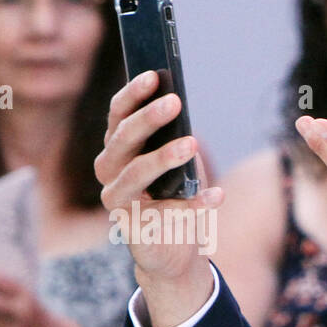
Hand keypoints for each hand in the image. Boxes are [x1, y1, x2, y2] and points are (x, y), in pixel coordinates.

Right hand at [94, 71, 219, 326]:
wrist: (173, 251)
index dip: (133, 94)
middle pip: (124, 139)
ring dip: (164, 156)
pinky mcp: (133, 227)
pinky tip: (216, 194)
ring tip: (190, 144)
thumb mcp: (175, 164)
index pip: (118, 115)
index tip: (154, 76)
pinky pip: (166, 210)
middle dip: (149, 118)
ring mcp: (116, 200)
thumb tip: (179, 105)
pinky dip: (194, 202)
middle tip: (175, 102)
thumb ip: (173, 138)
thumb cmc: (174, 196)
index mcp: (116, 149)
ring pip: (136, 172)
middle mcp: (109, 171)